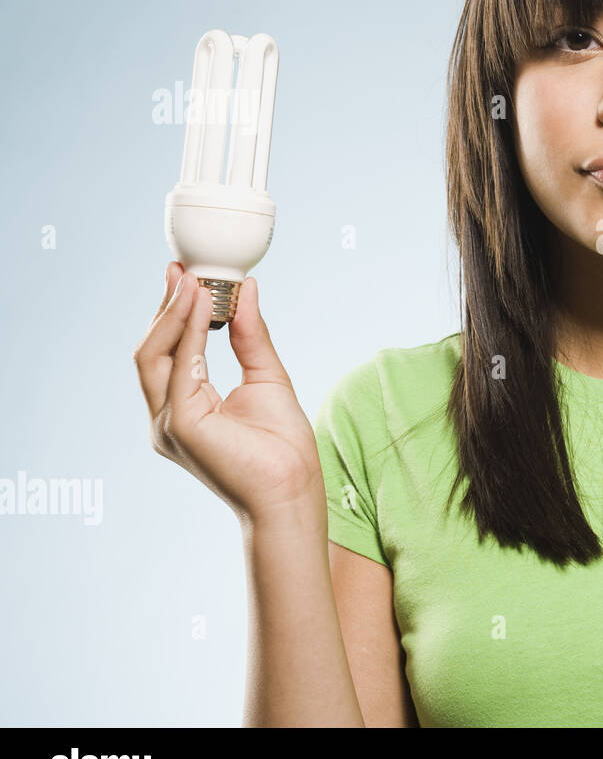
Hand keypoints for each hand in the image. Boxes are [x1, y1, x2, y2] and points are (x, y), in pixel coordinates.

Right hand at [133, 262, 323, 526]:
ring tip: (193, 280)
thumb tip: (248, 290)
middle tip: (181, 269)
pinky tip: (203, 306)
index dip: (174, 312)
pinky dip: (189, 333)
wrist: (293, 489)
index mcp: (184, 408)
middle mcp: (167, 416)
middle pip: (153, 350)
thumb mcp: (267, 376)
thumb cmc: (282, 446)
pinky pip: (180, 369)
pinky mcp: (180, 425)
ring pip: (156, 356)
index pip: (168, 351)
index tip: (186, 276)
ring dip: (175, 313)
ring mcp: (169, 423)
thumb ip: (252, 335)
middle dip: (166, 307)